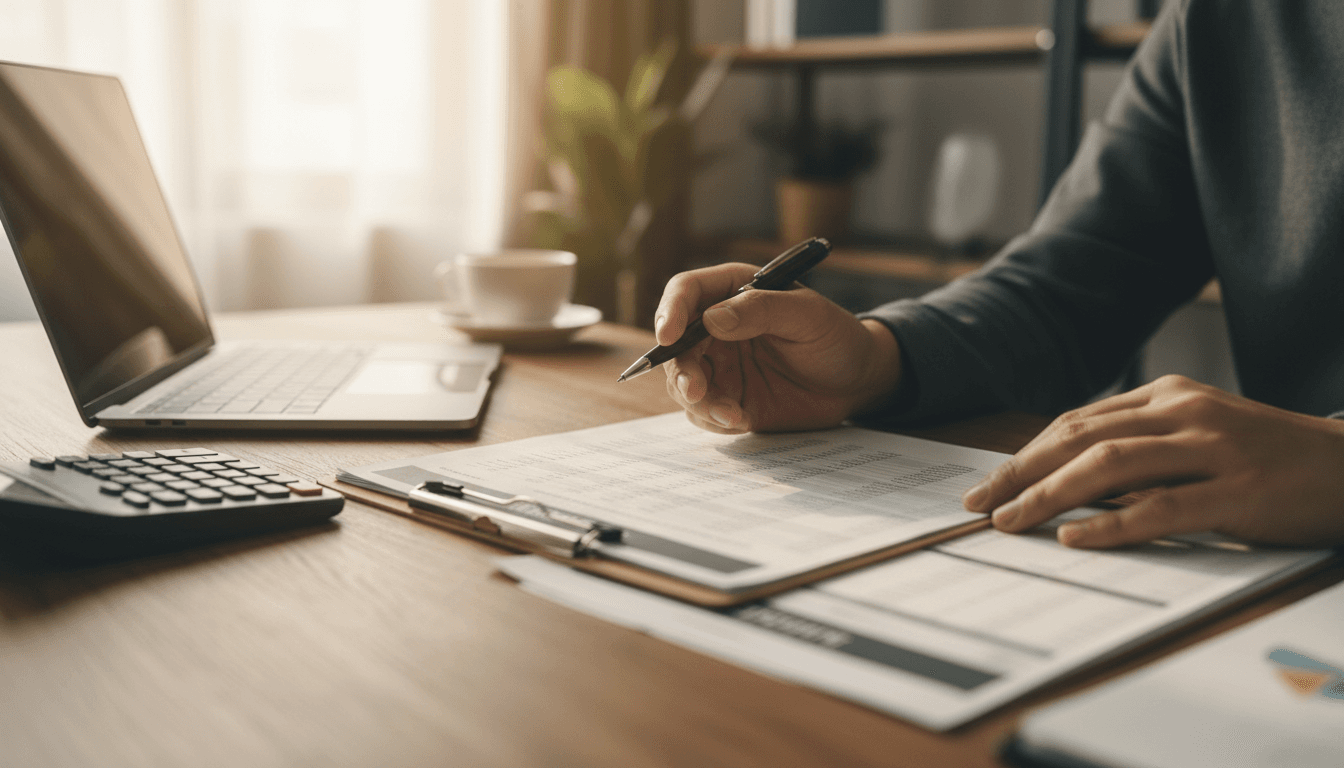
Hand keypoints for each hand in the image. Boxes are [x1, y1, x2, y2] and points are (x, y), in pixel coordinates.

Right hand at [655, 262, 901, 433]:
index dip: (670, 311)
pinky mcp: (727, 397)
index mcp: (733, 291)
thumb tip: (712, 319)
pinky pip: (702, 411)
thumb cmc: (837, 338)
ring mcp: (720, 364)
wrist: (856, 382)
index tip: (667, 336)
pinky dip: (715, 419)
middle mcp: (717, 326)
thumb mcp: (809, 316)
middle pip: (676, 343)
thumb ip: (763, 310)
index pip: (686, 292)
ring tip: (734, 415)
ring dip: (699, 402)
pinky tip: (743, 420)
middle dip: (680, 370)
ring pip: (683, 381)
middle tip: (697, 391)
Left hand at [962, 374, 1343, 547]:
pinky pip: (1160, 508)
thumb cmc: (1267, 458)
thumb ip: (1142, 447)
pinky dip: (1111, 524)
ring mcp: (1212, 450)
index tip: (988, 483)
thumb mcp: (1199, 435)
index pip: (1077, 422)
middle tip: (978, 503)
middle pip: (1080, 438)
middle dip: (1020, 472)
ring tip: (1011, 522)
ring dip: (1049, 495)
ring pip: (1109, 466)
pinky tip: (1075, 538)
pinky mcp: (1237, 492)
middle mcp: (1184, 413)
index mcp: (1169, 396)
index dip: (1026, 453)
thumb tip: (1066, 481)